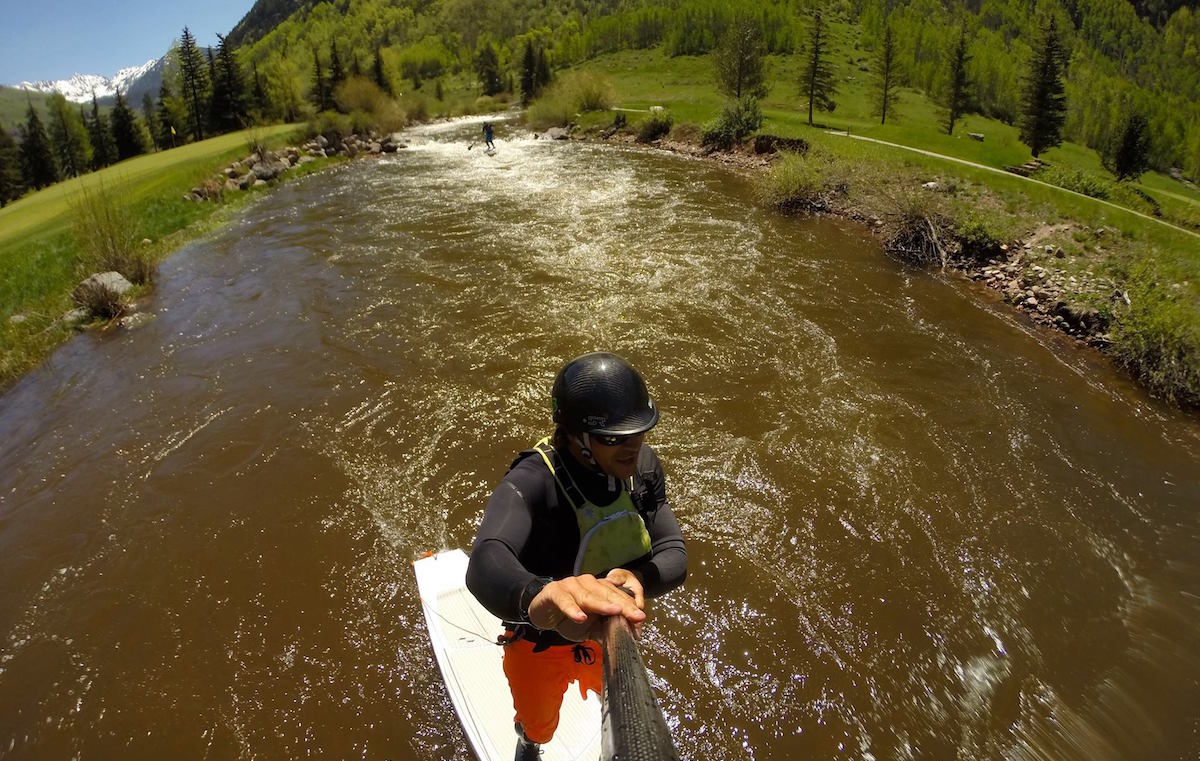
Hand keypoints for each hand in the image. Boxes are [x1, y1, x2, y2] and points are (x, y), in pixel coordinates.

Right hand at [527, 574, 645, 641]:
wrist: (540, 612)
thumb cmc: (567, 618)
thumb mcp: (589, 628)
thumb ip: (606, 631)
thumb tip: (626, 641)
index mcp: (599, 589)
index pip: (618, 597)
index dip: (630, 608)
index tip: (641, 621)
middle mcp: (588, 583)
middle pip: (608, 594)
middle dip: (624, 606)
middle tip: (637, 617)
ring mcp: (571, 585)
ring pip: (588, 596)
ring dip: (602, 605)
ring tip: (615, 612)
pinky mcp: (554, 591)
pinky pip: (565, 600)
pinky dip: (572, 609)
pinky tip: (580, 618)